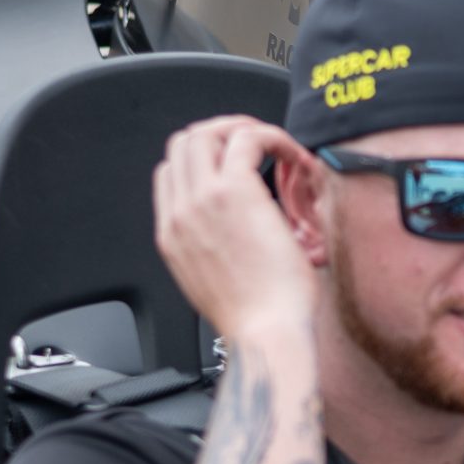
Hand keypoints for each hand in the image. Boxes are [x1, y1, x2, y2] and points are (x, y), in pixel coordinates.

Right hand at [153, 115, 315, 349]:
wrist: (265, 334)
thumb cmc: (256, 317)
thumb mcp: (216, 282)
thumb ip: (213, 249)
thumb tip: (237, 232)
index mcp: (172, 234)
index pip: (171, 171)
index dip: (204, 157)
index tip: (235, 162)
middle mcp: (180, 212)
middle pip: (183, 142)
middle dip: (220, 132)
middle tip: (256, 144)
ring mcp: (203, 199)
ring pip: (208, 132)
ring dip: (244, 129)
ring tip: (274, 146)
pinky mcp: (235, 191)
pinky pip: (248, 137)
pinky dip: (272, 136)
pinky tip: (292, 155)